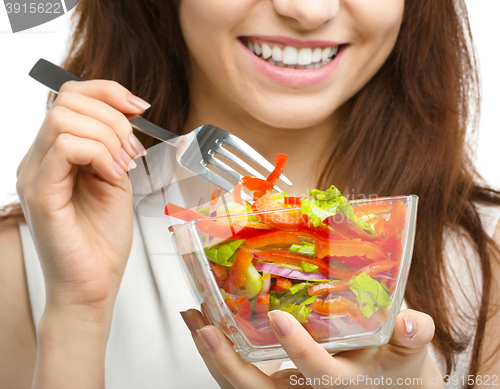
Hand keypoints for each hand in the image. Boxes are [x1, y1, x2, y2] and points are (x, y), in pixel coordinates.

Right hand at [16, 80, 149, 315]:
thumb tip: (126, 113)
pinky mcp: (39, 193)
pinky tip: (112, 175)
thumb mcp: (115, 179)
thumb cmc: (104, 239)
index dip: (108, 91)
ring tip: (124, 167)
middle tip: (133, 151)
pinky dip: (100, 153)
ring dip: (109, 137)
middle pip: (67, 100)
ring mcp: (34, 174)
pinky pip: (65, 146)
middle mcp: (38, 159)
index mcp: (55, 154)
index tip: (140, 108)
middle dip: (114, 117)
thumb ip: (114, 146)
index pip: (70, 96)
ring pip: (65, 118)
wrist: (93, 283)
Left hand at [181, 309, 443, 388]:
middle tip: (205, 326)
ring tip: (194, 317)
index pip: (316, 372)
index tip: (281, 319)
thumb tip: (413, 321)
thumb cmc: (393, 371)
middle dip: (226, 360)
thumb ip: (413, 336)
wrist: (383, 387)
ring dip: (211, 351)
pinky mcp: (274, 382)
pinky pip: (240, 372)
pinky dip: (219, 350)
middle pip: (256, 388)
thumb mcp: (409, 356)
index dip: (298, 349)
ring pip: (240, 383)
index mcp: (339, 384)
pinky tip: (207, 323)